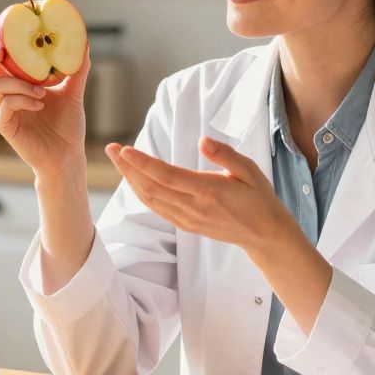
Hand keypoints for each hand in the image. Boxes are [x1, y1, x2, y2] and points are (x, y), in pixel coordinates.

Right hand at [0, 16, 89, 177]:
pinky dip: (23, 100)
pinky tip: (41, 105)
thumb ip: (77, 68)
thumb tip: (85, 42)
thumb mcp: (73, 91)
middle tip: (2, 50)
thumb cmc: (67, 126)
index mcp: (15, 84)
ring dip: (21, 84)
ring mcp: (1, 111)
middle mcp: (4, 96)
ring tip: (43, 92)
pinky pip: (5, 105)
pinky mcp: (4, 126)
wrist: (68, 155)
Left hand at [104, 135, 294, 254]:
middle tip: (110, 148)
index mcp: (209, 192)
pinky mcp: (186, 225)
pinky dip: (141, 193)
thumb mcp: (250, 170)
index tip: (125, 150)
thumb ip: (226, 155)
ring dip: (131, 180)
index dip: (143, 164)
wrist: (264, 234)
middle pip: (151, 188)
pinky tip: (134, 179)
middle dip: (127, 168)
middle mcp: (194, 208)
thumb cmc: (258, 197)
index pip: (168, 176)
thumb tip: (203, 140)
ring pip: (151, 200)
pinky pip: (157, 208)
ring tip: (118, 160)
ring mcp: (188, 219)